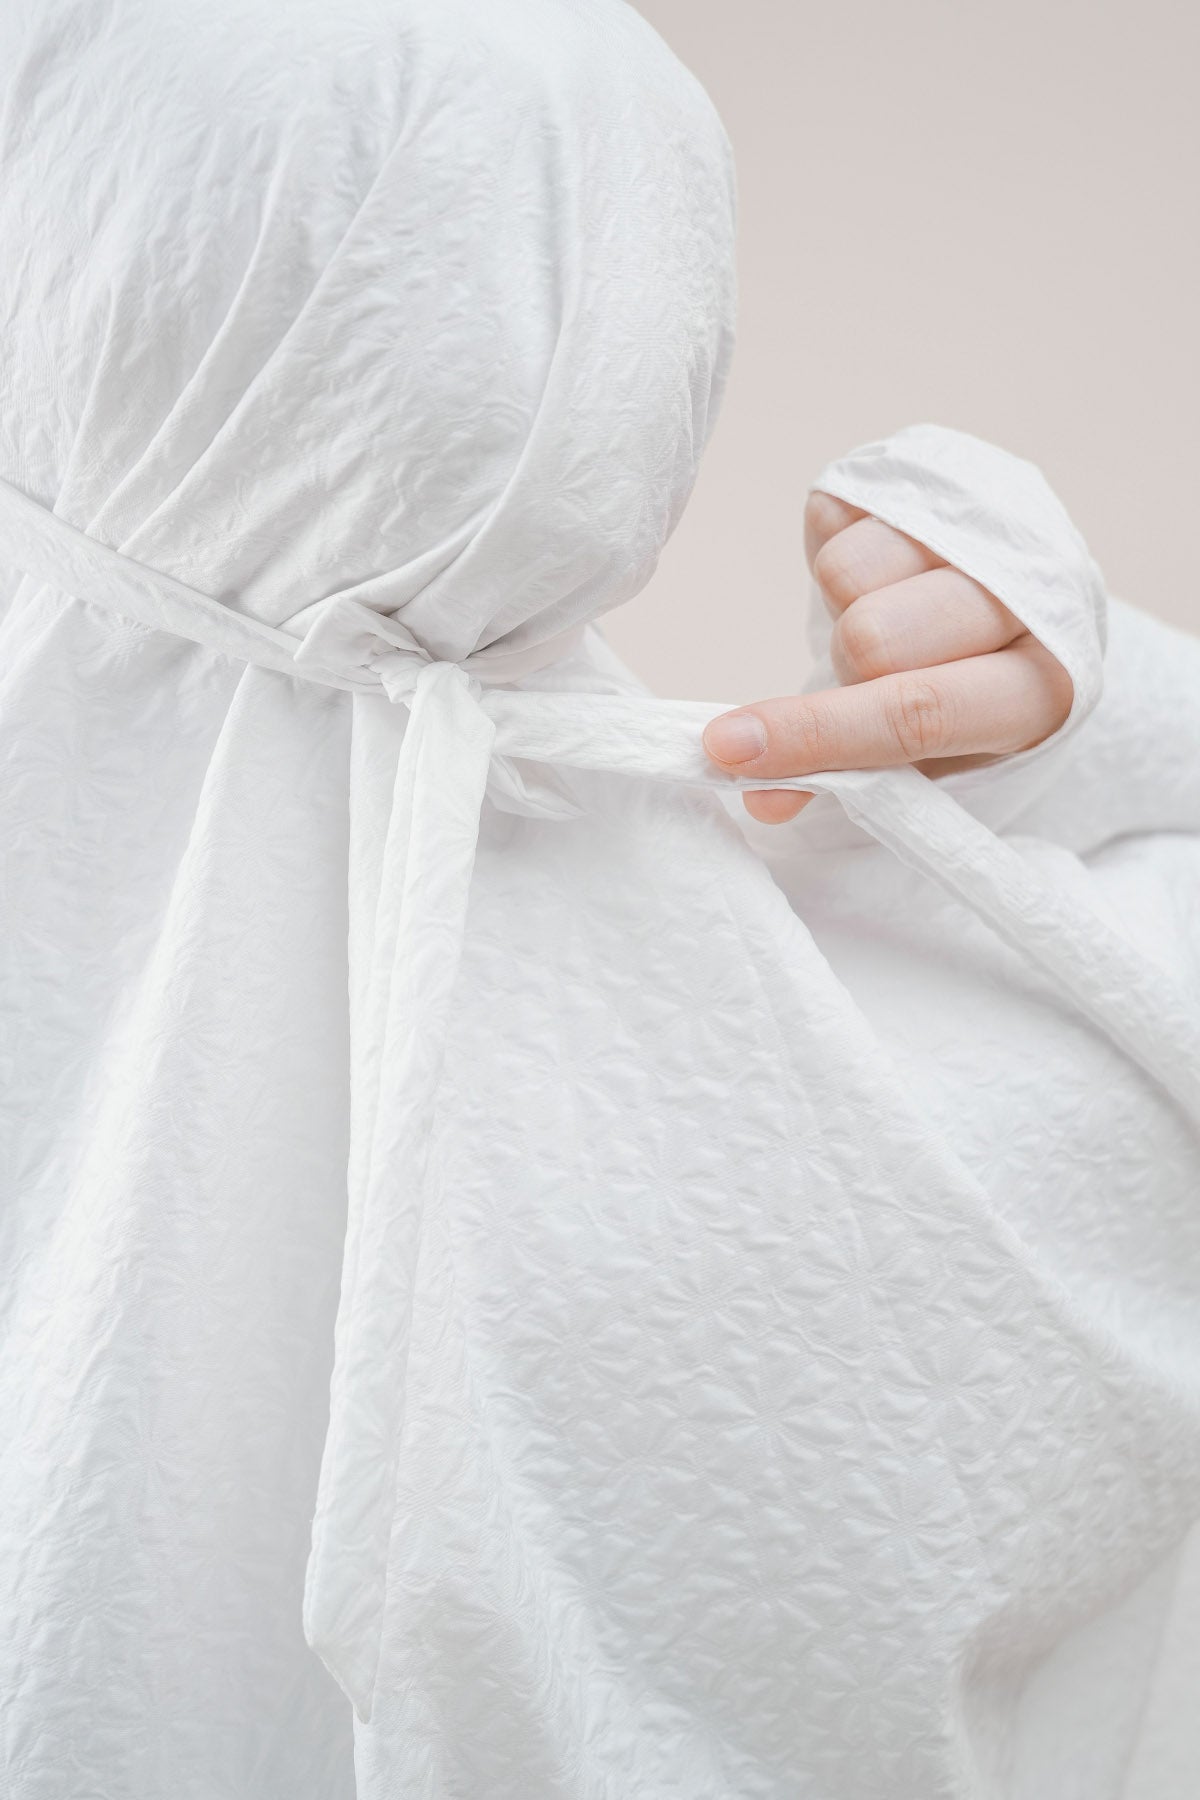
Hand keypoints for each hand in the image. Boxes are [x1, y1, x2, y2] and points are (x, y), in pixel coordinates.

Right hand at [702, 491, 1074, 822]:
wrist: (1025, 598)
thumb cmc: (965, 692)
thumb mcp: (927, 759)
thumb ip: (847, 779)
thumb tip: (759, 798)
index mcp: (1038, 692)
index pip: (918, 714)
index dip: (818, 735)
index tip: (728, 750)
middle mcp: (1030, 597)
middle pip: (872, 637)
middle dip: (843, 668)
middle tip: (864, 676)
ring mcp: (986, 522)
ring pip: (849, 571)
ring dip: (843, 605)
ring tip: (881, 614)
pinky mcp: (940, 473)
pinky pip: (837, 516)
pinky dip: (836, 549)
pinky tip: (883, 573)